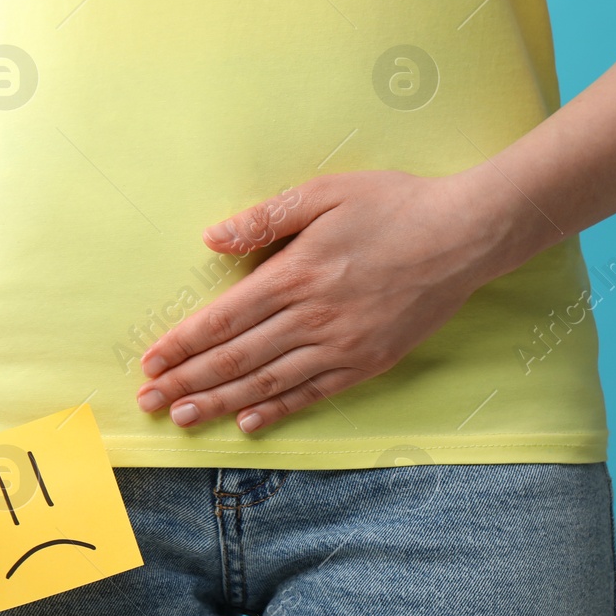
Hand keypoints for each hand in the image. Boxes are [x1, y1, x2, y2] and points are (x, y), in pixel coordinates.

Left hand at [135, 168, 540, 431]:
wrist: (465, 234)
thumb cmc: (393, 205)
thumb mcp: (325, 193)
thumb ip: (266, 218)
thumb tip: (212, 238)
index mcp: (296, 273)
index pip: (224, 318)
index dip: (183, 343)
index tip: (151, 361)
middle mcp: (313, 316)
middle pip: (236, 358)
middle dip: (187, 382)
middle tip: (150, 402)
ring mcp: (343, 345)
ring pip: (268, 382)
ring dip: (220, 402)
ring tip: (183, 417)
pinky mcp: (369, 361)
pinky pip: (314, 393)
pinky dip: (278, 409)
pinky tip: (249, 422)